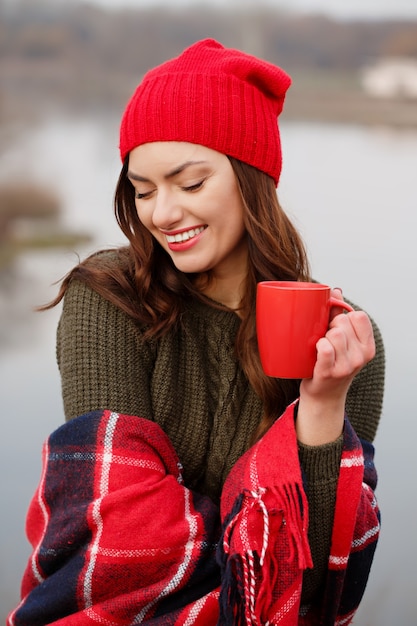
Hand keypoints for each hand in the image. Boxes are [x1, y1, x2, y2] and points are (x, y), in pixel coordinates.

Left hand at [296, 290, 375, 445]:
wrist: (322, 396)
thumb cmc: (330, 363)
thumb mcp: (342, 341)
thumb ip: (338, 314)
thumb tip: (335, 290)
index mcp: (367, 346)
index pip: (358, 316)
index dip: (343, 316)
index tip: (335, 326)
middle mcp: (361, 357)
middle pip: (342, 323)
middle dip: (329, 326)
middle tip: (324, 339)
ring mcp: (346, 366)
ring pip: (333, 334)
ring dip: (321, 337)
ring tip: (319, 348)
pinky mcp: (329, 373)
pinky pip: (325, 348)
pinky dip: (318, 346)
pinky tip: (315, 351)